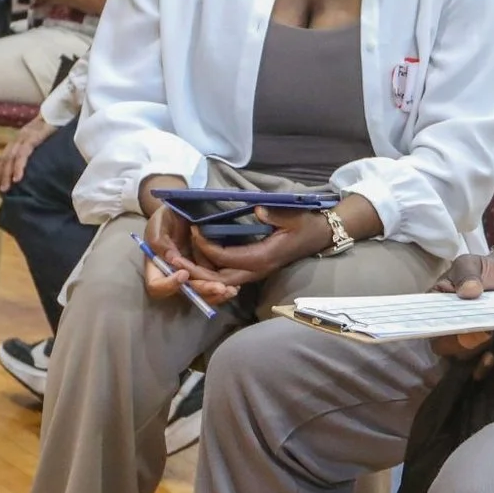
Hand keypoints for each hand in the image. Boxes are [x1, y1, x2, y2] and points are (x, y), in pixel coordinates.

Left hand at [0, 116, 53, 193]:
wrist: (62, 109)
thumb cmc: (55, 125)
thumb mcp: (42, 138)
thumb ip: (36, 148)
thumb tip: (36, 165)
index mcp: (20, 139)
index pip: (5, 156)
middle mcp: (19, 137)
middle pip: (4, 158)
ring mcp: (24, 136)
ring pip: (10, 157)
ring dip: (6, 174)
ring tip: (5, 189)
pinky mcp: (33, 136)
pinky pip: (23, 154)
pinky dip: (19, 167)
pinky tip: (18, 178)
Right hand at [141, 204, 236, 306]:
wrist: (183, 211)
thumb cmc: (166, 217)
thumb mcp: (159, 223)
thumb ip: (159, 241)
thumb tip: (171, 260)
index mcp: (156, 267)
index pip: (157, 286)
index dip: (169, 285)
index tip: (183, 273)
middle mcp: (173, 276)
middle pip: (185, 293)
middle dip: (202, 290)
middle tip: (219, 287)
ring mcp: (190, 276)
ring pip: (201, 294)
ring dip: (216, 295)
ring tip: (230, 290)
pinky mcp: (205, 272)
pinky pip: (212, 285)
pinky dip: (223, 289)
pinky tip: (235, 287)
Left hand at [188, 205, 336, 289]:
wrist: (319, 236)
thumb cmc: (305, 224)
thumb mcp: (293, 216)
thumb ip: (275, 214)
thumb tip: (257, 210)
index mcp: (263, 257)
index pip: (227, 258)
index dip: (207, 247)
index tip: (194, 230)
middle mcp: (257, 270)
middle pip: (218, 279)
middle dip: (195, 272)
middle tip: (174, 259)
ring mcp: (255, 273)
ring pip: (221, 282)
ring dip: (200, 275)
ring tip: (180, 263)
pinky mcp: (254, 270)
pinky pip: (227, 278)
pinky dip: (210, 274)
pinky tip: (197, 263)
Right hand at [429, 253, 493, 357]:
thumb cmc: (480, 272)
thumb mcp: (471, 264)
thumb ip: (467, 274)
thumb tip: (468, 291)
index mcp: (434, 307)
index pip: (428, 324)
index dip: (440, 329)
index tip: (459, 323)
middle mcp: (444, 329)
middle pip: (443, 347)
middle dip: (461, 343)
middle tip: (481, 331)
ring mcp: (462, 343)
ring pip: (460, 358)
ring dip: (475, 351)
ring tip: (491, 337)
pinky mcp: (480, 352)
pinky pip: (476, 369)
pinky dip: (483, 367)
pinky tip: (492, 357)